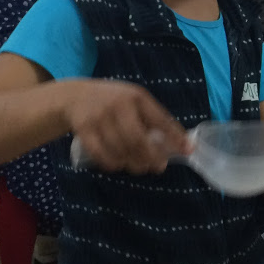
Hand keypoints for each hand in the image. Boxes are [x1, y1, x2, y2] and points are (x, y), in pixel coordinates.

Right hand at [64, 80, 189, 174]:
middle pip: (138, 139)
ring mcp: (99, 118)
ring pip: (120, 149)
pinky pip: (101, 154)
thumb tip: (181, 144)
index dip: (175, 136)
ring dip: (133, 163)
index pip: (160, 118)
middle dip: (151, 157)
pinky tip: (118, 164)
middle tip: (158, 167)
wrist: (75, 97)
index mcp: (136, 96)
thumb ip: (154, 119)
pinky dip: (112, 164)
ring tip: (139, 166)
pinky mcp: (84, 130)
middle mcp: (118, 105)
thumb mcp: (134, 101)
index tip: (188, 150)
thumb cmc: (113, 102)